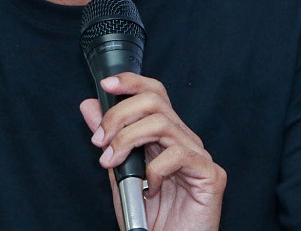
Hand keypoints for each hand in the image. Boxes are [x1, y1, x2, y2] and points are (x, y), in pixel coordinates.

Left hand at [79, 73, 226, 230]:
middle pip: (154, 101)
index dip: (131, 82)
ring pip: (162, 124)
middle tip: (99, 140)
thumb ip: (108, 138)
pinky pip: (178, 155)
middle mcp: (184, 139)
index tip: (106, 85)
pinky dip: (155, 169)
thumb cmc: (149, 218)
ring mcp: (199, 156)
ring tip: (112, 162)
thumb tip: (89, 105)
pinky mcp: (210, 174)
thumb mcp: (118, 172)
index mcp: (165, 136)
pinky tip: (150, 188)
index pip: (154, 93)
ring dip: (127, 139)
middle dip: (119, 114)